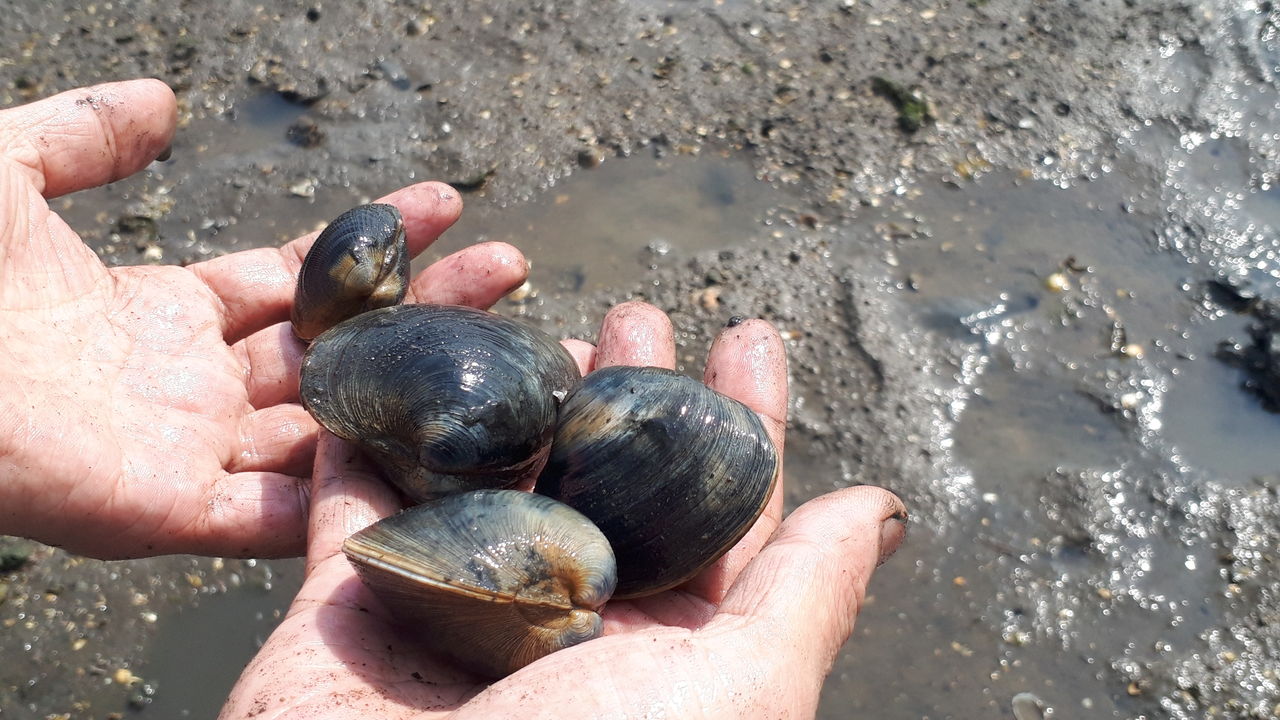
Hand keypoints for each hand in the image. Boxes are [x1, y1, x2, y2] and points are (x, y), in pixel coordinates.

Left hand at [0, 80, 527, 558]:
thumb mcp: (4, 170)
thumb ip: (84, 136)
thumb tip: (166, 104)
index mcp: (163, 315)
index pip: (296, 279)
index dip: (370, 242)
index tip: (446, 201)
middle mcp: (196, 387)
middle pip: (339, 352)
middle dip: (427, 308)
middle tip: (511, 266)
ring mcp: (192, 453)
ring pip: (335, 428)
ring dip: (419, 395)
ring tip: (511, 349)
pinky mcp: (174, 514)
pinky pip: (283, 511)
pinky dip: (357, 487)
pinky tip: (441, 448)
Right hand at [220, 302, 907, 718]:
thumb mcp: (737, 692)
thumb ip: (805, 598)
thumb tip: (881, 512)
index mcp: (669, 649)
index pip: (718, 510)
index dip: (738, 419)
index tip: (747, 338)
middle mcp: (569, 625)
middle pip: (604, 478)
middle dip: (623, 393)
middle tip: (634, 313)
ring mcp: (459, 615)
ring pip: (491, 478)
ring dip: (513, 403)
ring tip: (538, 329)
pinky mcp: (354, 609)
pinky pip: (354, 508)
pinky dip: (363, 444)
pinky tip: (391, 369)